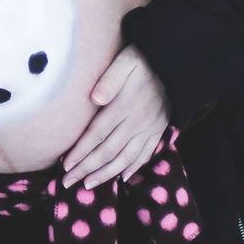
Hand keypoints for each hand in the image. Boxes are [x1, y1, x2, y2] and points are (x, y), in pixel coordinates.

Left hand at [59, 44, 170, 189]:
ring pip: (125, 158)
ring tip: (88, 185)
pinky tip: (121, 178)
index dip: (80, 152)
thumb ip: (111, 78)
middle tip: (68, 182)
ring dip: (106, 174)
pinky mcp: (159, 129)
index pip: (97, 134)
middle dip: (86, 169)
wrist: (178, 63)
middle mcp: (137, 122)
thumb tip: (95, 98)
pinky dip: (133, 168)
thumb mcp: (127, 60)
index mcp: (125, 106)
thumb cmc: (146, 59)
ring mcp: (150, 128)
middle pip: (108, 151)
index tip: (65, 165)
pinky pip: (145, 154)